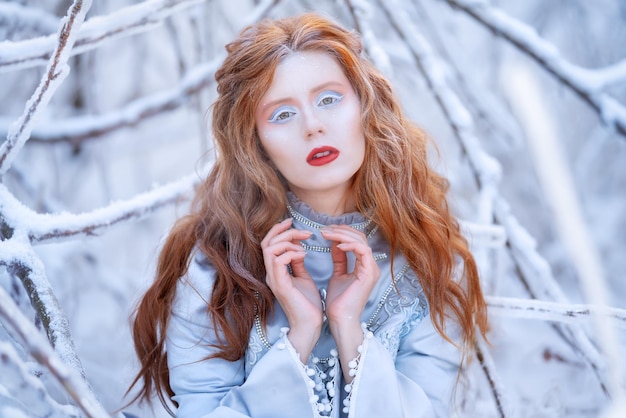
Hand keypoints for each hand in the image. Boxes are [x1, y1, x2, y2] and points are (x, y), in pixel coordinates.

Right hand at [261, 218, 322, 359]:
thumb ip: (297, 263)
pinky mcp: (281, 286)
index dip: (278, 230)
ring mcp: (274, 280)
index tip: (293, 222)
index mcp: (275, 271)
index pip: (268, 244)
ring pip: (269, 249)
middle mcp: (271, 274)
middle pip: (266, 243)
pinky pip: (278, 261)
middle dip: (284, 231)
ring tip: (304, 244)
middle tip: (305, 232)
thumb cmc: (307, 304)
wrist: (309, 325)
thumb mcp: (302, 277)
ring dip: (288, 242)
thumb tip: (298, 248)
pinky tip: (303, 255)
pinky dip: (290, 253)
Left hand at [321, 225, 379, 380]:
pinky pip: (362, 250)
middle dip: (341, 230)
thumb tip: (335, 242)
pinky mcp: (368, 273)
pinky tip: (336, 245)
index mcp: (365, 266)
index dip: (341, 232)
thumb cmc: (338, 302)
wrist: (340, 320)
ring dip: (342, 235)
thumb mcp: (338, 274)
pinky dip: (349, 244)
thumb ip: (339, 258)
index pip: (357, 240)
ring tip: (326, 234)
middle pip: (360, 237)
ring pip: (361, 241)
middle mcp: (371, 266)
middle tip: (324, 229)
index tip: (325, 231)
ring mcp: (372, 269)